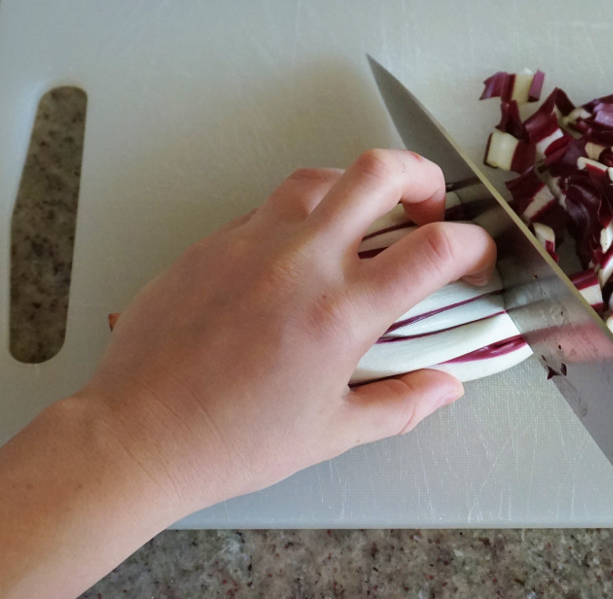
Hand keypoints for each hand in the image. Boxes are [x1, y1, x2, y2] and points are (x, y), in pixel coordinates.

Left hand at [79, 149, 495, 514]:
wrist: (138, 434)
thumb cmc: (231, 441)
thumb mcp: (333, 433)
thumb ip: (403, 404)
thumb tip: (446, 387)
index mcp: (341, 311)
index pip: (434, 248)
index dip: (472, 243)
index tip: (474, 257)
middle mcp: (300, 261)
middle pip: (378, 172)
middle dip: (421, 175)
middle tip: (427, 204)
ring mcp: (250, 243)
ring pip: (318, 176)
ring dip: (354, 187)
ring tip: (362, 220)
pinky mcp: (210, 243)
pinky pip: (266, 208)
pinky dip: (297, 217)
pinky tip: (296, 255)